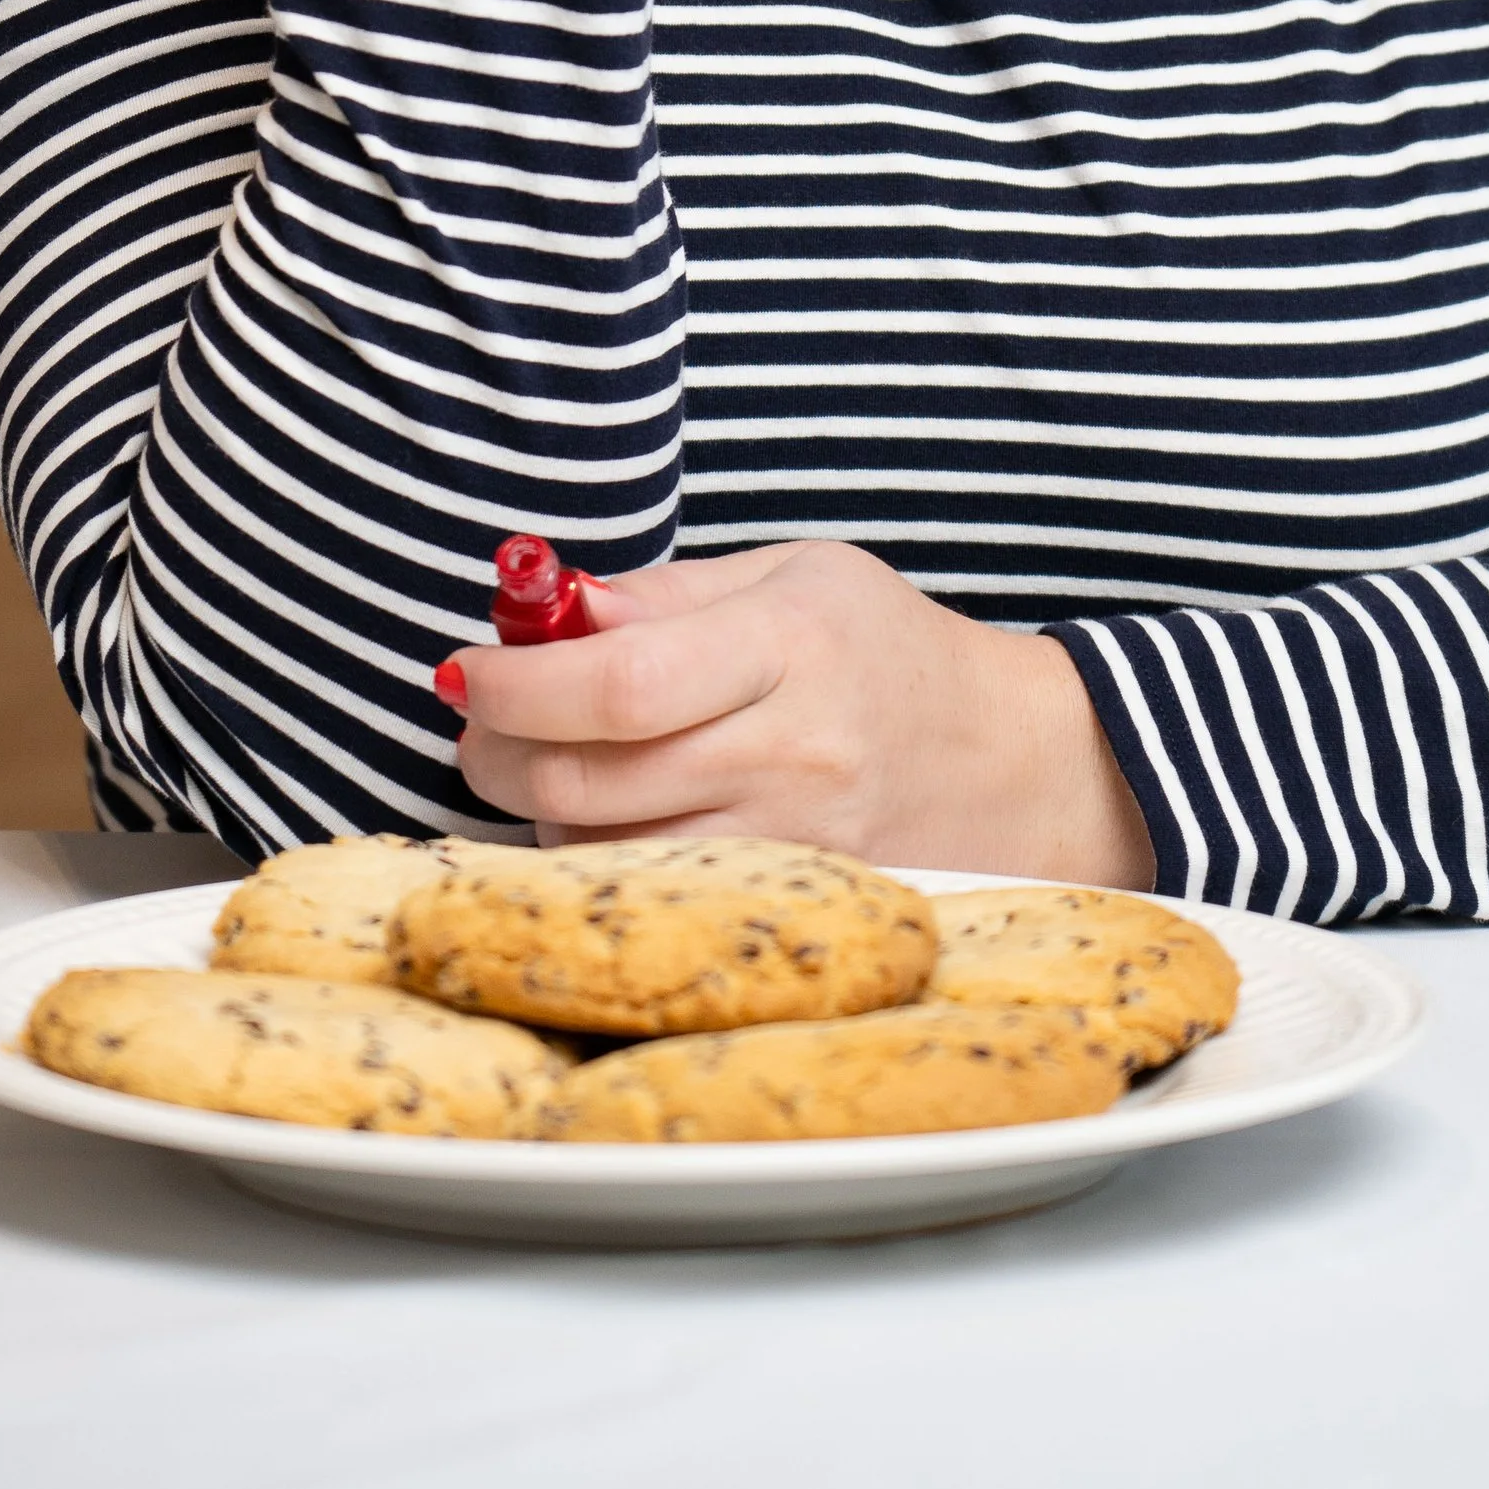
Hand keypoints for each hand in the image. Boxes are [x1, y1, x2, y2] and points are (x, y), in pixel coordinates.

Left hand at [446, 540, 1155, 884]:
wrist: (1020, 767)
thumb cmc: (891, 652)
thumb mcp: (797, 575)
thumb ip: (667, 594)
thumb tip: (549, 607)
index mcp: (790, 645)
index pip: (620, 680)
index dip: (518, 682)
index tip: (468, 669)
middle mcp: (791, 756)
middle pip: (588, 778)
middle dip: (497, 749)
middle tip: (487, 719)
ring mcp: (793, 849)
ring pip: (605, 852)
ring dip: (542, 811)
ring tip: (560, 762)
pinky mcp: (791, 912)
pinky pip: (654, 899)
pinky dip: (603, 862)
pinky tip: (615, 819)